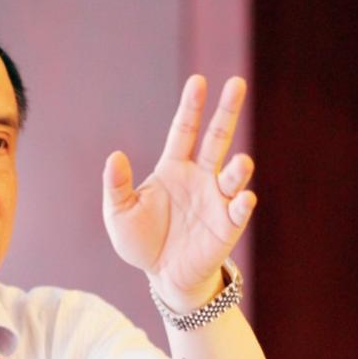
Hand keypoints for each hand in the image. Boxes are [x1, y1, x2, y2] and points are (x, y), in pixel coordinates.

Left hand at [102, 75, 255, 311]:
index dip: (191, 107)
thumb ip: (116, 185)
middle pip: (216, 138)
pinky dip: (242, 204)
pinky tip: (243, 198)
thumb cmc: (141, 241)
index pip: (184, 130)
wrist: (162, 276)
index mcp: (173, 168)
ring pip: (232, 175)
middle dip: (227, 112)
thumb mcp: (119, 213)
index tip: (198, 82)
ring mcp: (216, 199)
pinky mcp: (227, 226)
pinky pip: (238, 211)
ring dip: (239, 168)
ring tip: (240, 163)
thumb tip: (115, 156)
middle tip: (237, 84)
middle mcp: (200, 177)